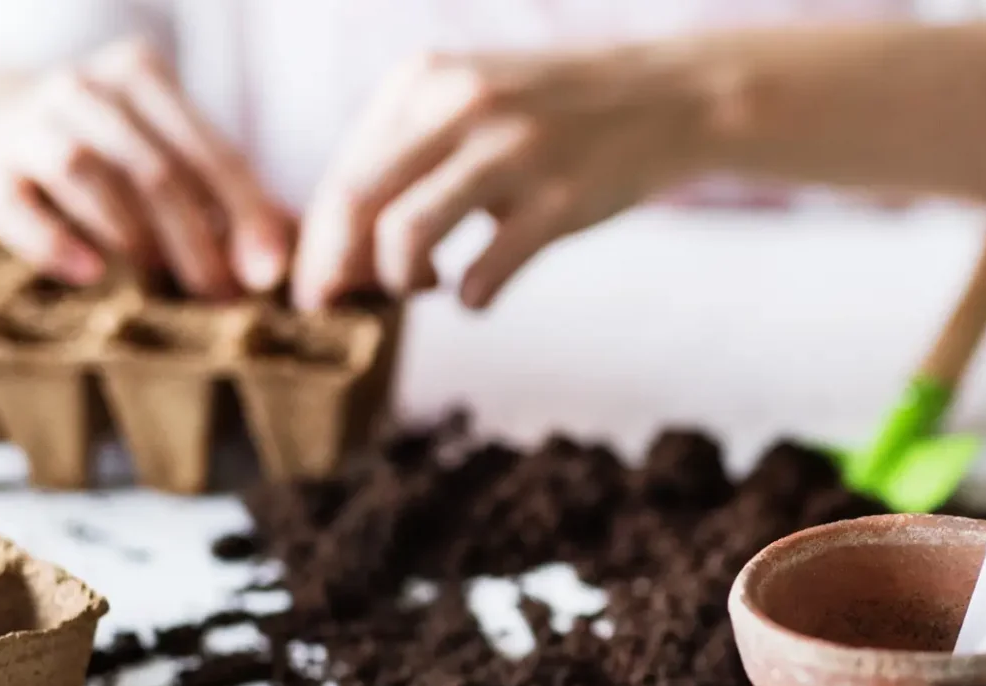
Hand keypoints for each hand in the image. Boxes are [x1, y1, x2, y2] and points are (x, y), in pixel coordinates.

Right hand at [0, 39, 290, 295]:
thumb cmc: (106, 166)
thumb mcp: (165, 160)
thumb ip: (224, 200)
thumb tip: (285, 265)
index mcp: (141, 79)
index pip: (208, 150)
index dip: (245, 214)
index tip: (268, 275)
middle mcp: (82, 88)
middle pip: (154, 167)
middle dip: (197, 240)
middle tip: (221, 299)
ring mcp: (25, 125)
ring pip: (87, 171)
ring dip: (135, 239)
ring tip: (163, 291)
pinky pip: (17, 205)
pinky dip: (54, 239)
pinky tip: (89, 274)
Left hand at [293, 47, 716, 310]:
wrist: (666, 98)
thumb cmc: (556, 114)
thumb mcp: (472, 98)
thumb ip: (410, 149)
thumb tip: (343, 239)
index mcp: (425, 79)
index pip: (343, 170)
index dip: (319, 241)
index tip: (321, 284)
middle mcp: (459, 104)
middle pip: (354, 203)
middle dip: (335, 270)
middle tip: (340, 307)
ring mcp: (512, 150)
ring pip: (403, 236)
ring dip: (401, 281)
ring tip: (427, 285)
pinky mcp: (560, 199)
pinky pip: (484, 271)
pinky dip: (471, 299)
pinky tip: (479, 294)